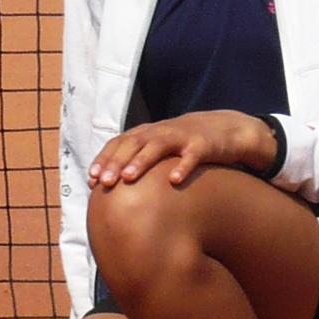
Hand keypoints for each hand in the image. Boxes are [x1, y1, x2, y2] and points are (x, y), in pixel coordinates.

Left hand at [88, 111, 277, 190]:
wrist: (227, 130)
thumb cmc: (186, 145)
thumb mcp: (162, 148)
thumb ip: (140, 161)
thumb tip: (114, 188)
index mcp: (149, 133)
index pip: (121, 142)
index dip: (105, 158)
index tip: (92, 178)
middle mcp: (162, 132)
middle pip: (134, 144)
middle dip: (117, 162)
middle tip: (104, 182)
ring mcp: (183, 136)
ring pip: (158, 146)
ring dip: (141, 161)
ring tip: (128, 178)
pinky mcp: (204, 145)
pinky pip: (192, 156)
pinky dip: (183, 166)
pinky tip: (174, 181)